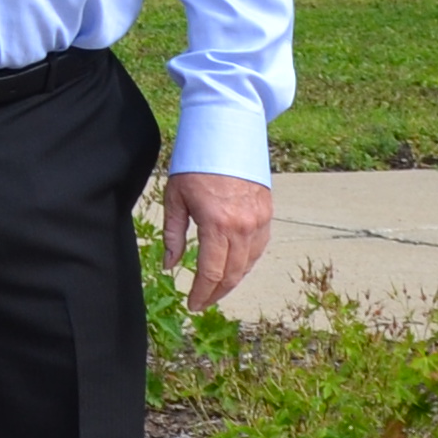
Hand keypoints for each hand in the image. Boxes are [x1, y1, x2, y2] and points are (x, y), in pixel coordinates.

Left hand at [159, 171, 273, 313]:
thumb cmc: (196, 164)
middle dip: (216, 293)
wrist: (226, 132)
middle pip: (232, 274)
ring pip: (248, 264)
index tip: (192, 304)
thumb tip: (170, 265)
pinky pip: (259, 248)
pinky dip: (247, 262)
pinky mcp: (267, 213)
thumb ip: (174, 235)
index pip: (211, 273)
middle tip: (203, 301)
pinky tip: (234, 267)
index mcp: (217, 224)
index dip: (202, 294)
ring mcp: (258, 220)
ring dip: (232, 280)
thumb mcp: (175, 199)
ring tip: (216, 288)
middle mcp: (243, 226)